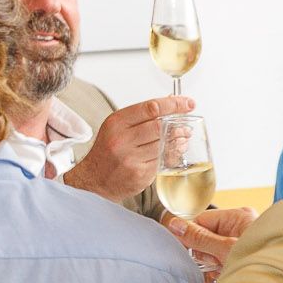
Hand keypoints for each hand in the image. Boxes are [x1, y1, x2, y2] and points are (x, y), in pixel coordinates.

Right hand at [62, 95, 197, 200]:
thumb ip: (141, 116)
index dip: (173, 104)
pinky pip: (163, 160)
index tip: (187, 103)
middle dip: (178, 124)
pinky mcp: (140, 173)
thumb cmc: (107, 152)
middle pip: (160, 126)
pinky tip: (174, 152)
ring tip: (183, 138)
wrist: (95, 180)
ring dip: (178, 140)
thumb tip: (170, 102)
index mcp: (116, 123)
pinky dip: (172, 155)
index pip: (150, 108)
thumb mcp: (117, 128)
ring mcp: (131, 157)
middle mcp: (122, 139)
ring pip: (164, 144)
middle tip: (186, 124)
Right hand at [164, 205, 255, 282]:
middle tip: (218, 262)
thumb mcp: (226, 249)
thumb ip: (199, 237)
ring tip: (226, 271)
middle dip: (206, 253)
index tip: (188, 250)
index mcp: (237, 216)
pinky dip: (220, 271)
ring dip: (213, 264)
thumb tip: (173, 224)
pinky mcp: (241, 256)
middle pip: (204, 236)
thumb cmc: (263, 262)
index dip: (192, 236)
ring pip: (211, 251)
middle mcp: (240, 227)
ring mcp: (241, 242)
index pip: (200, 220)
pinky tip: (227, 276)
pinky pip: (220, 261)